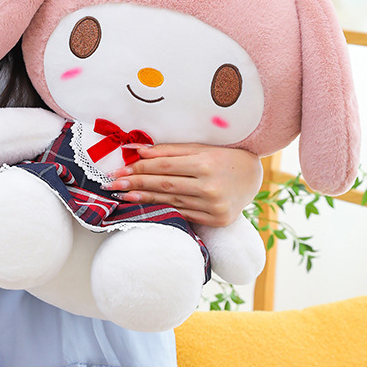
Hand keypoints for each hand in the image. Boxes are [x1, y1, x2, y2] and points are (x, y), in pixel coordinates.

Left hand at [104, 144, 262, 226]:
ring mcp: (214, 206)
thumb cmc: (222, 156)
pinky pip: (183, 213)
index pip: (164, 166)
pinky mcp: (216, 220)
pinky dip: (162, 209)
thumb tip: (137, 150)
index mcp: (206, 163)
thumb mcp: (199, 147)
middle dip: (134, 184)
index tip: (119, 169)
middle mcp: (210, 186)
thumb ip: (169, 150)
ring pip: (170, 201)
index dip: (139, 167)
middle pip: (164, 184)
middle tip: (112, 184)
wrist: (254, 176)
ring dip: (143, 198)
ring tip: (122, 196)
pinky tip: (145, 206)